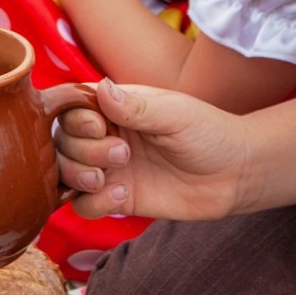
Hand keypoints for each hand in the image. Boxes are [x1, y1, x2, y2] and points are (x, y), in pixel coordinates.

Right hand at [53, 80, 250, 220]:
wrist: (234, 174)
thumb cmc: (208, 133)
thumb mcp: (175, 114)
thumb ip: (136, 107)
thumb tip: (101, 88)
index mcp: (114, 107)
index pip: (70, 109)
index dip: (75, 120)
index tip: (100, 127)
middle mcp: (105, 136)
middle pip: (61, 143)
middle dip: (82, 151)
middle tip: (121, 155)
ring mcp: (108, 169)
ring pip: (65, 174)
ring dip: (78, 176)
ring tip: (107, 179)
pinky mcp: (117, 198)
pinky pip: (83, 206)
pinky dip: (93, 203)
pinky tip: (122, 197)